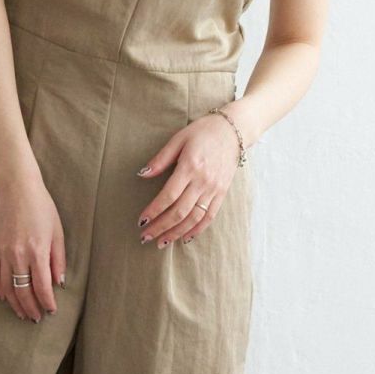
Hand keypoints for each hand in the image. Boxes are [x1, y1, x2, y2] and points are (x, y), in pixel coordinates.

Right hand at [0, 172, 66, 321]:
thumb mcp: (57, 232)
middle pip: (23, 291)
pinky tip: (4, 297)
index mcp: (37, 252)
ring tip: (21, 313)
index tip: (51, 311)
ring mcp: (3, 252)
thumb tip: (59, 283)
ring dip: (15, 303)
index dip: (47, 302)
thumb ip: (58, 260)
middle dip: (31, 308)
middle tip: (36, 318)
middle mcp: (18, 255)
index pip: (42, 287)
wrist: (16, 188)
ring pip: (7, 287)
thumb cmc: (41, 207)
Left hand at [135, 110, 241, 246]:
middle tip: (146, 237)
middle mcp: (203, 181)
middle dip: (161, 227)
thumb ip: (160, 159)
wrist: (233, 130)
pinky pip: (209, 216)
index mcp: (190, 167)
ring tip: (162, 243)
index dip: (154, 211)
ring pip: (194, 218)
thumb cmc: (202, 132)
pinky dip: (197, 230)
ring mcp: (214, 189)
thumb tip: (142, 174)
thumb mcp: (178, 139)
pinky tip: (185, 238)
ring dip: (176, 233)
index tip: (141, 221)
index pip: (169, 196)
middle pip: (180, 211)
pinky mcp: (222, 193)